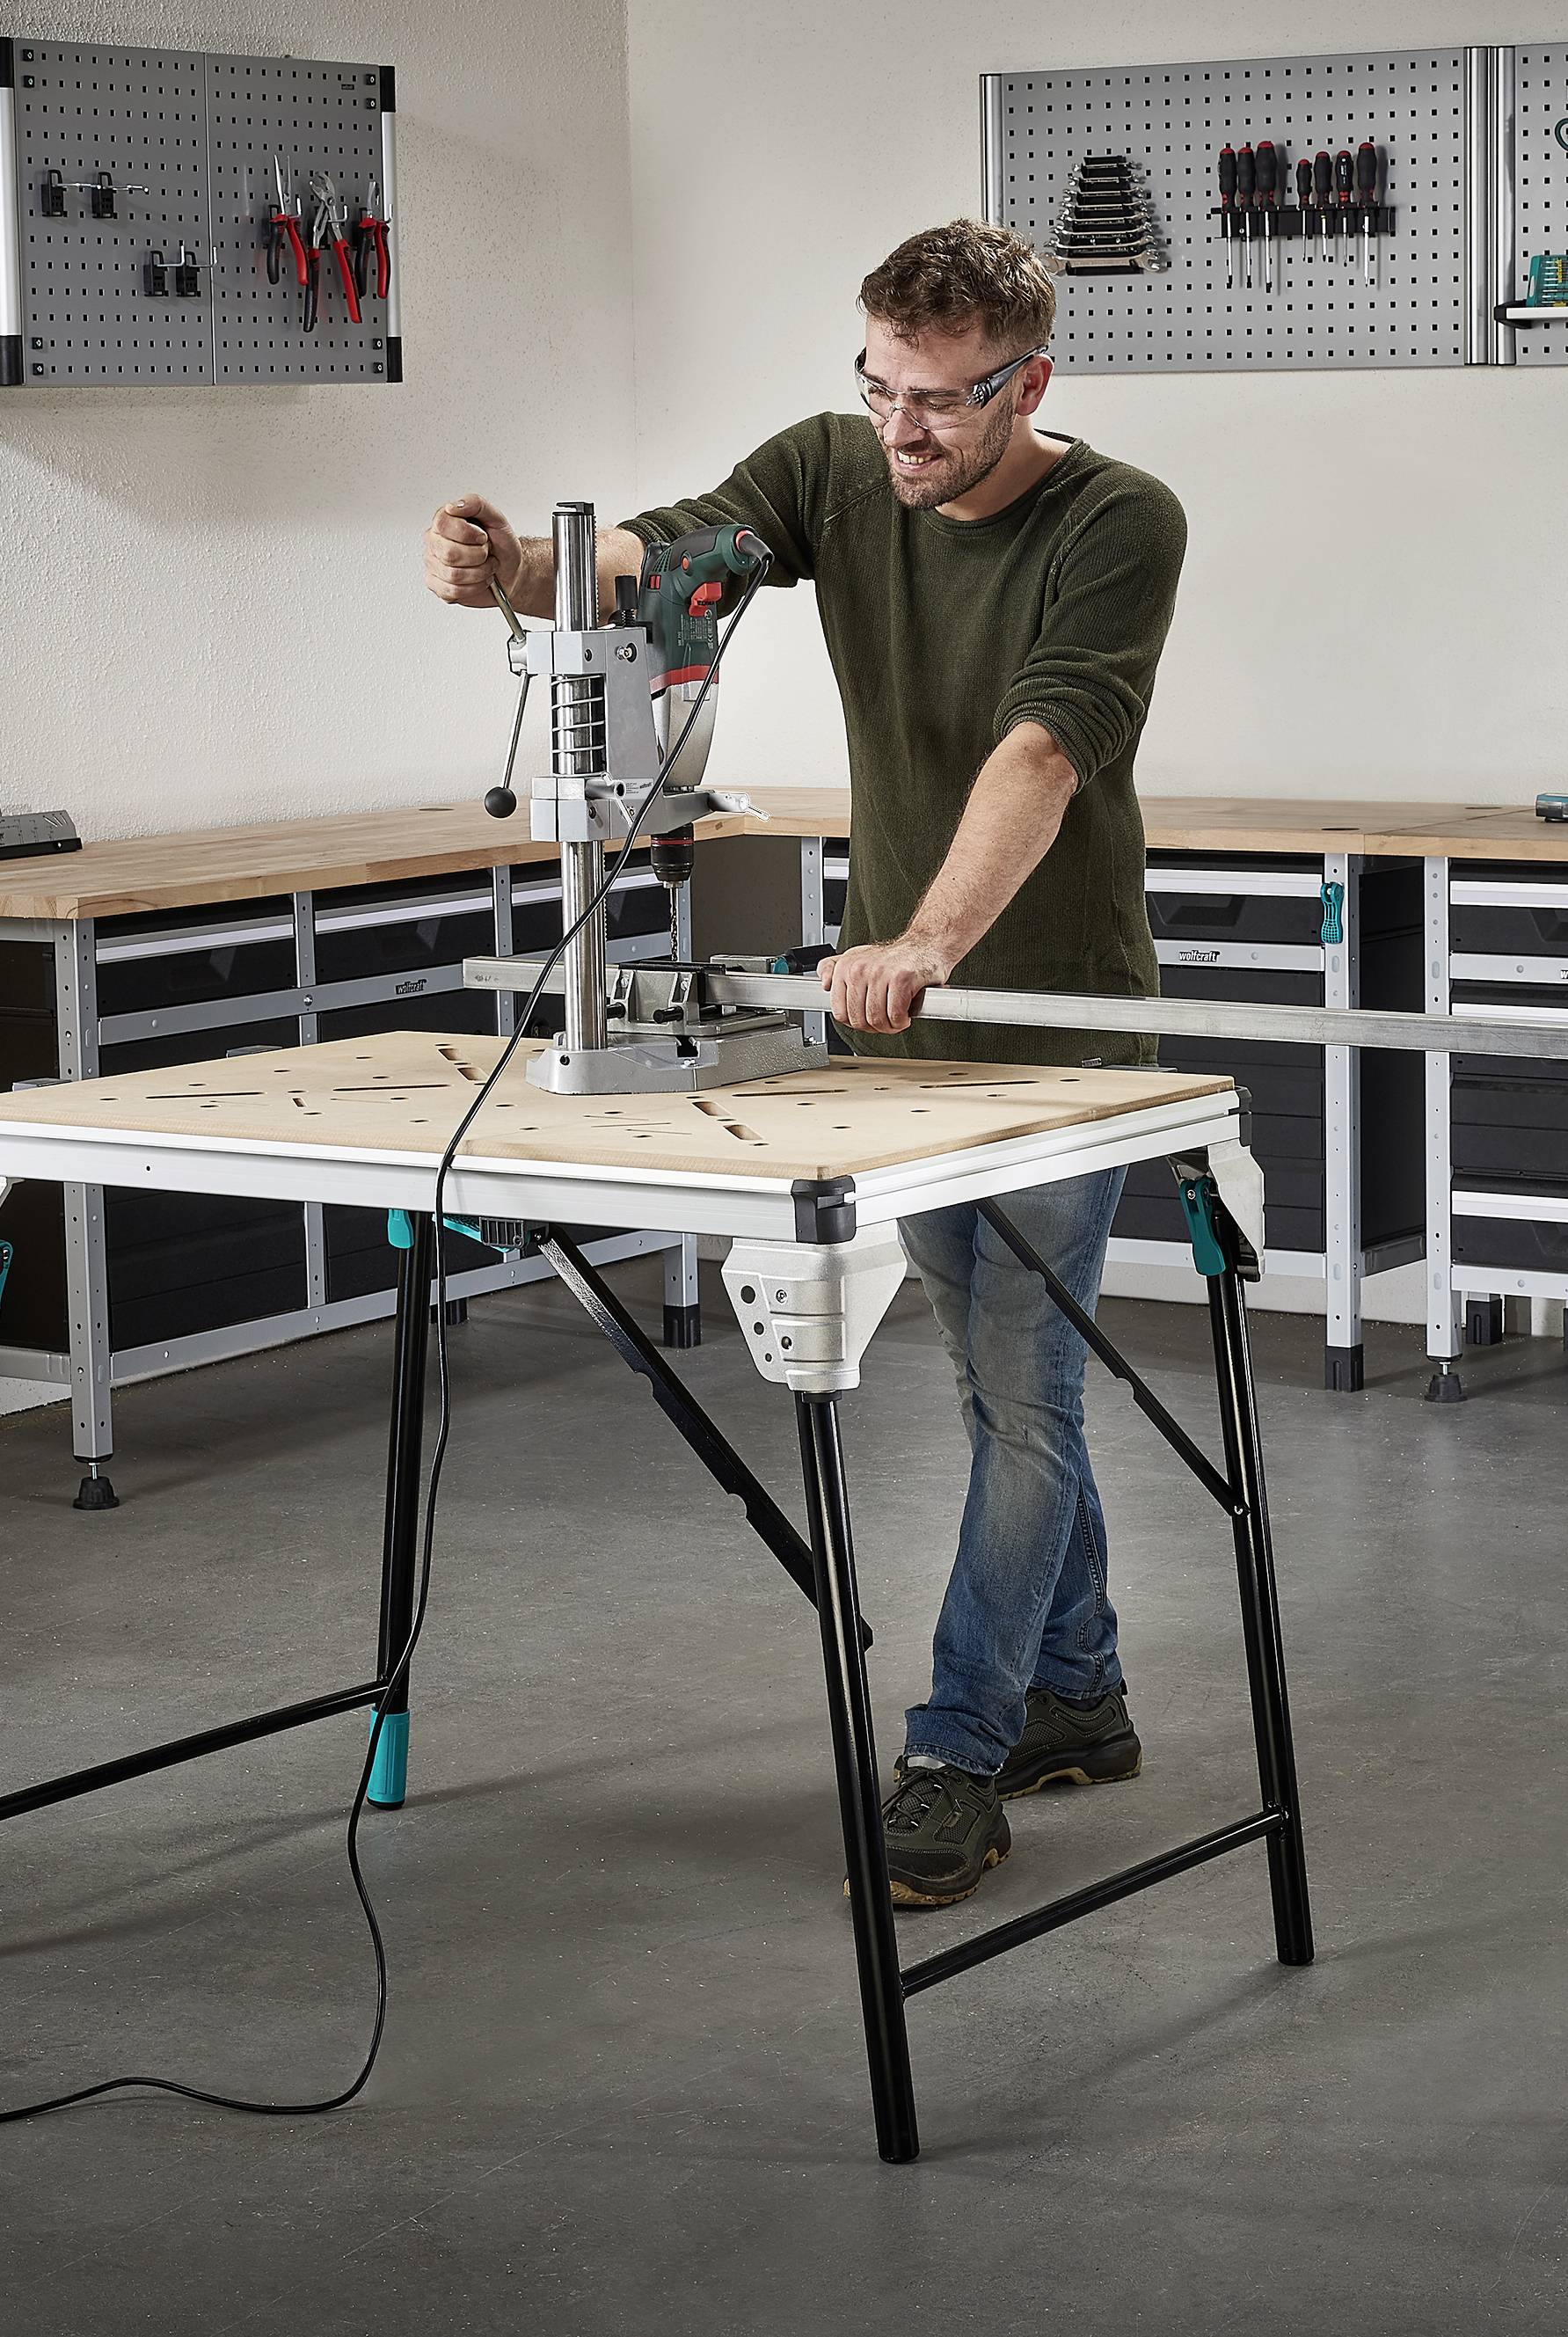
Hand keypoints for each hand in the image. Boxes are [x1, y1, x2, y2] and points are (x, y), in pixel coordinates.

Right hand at [423, 493, 522, 607]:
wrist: (511, 571)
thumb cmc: (501, 546)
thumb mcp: (496, 518)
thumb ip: (476, 504)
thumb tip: (454, 506)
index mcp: (444, 522)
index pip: (443, 524)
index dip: (467, 533)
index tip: (482, 537)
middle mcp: (435, 542)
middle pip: (449, 553)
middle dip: (478, 556)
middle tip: (485, 553)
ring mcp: (434, 565)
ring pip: (453, 575)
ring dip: (479, 573)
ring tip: (485, 567)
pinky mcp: (438, 586)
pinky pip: (452, 591)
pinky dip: (474, 587)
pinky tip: (478, 580)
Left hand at [816, 934, 953, 1034]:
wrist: (925, 945)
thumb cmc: (894, 958)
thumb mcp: (858, 958)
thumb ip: (834, 969)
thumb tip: (824, 984)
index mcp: (846, 967)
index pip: (840, 1013)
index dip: (855, 1023)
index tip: (867, 1020)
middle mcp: (860, 969)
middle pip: (858, 1019)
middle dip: (873, 1028)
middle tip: (885, 1022)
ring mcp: (880, 973)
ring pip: (876, 1019)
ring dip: (889, 1027)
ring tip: (896, 1019)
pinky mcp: (901, 978)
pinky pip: (895, 1015)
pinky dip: (901, 1021)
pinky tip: (905, 1015)